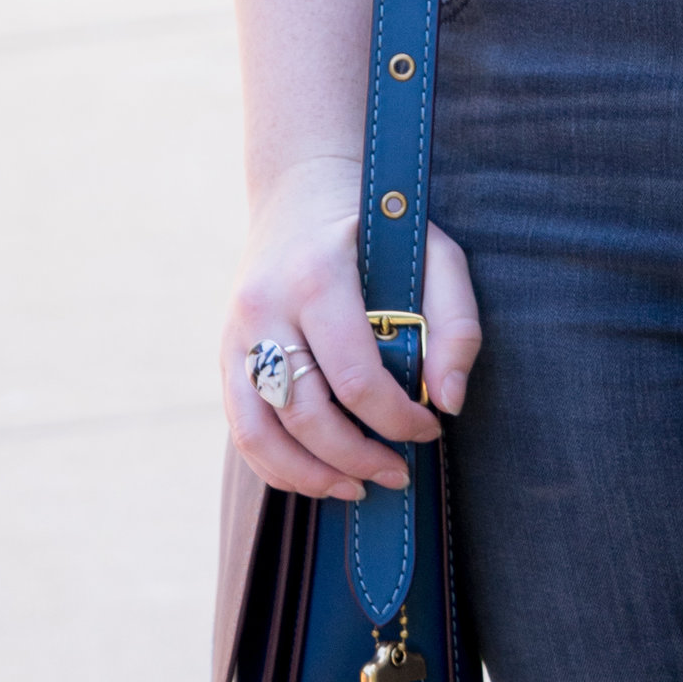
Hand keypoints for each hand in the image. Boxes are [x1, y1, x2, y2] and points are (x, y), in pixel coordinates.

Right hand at [222, 152, 482, 501]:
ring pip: (260, 433)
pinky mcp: (225, 355)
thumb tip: (450, 400)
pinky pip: (242, 429)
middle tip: (399, 474)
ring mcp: (236, 334)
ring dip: (310, 476)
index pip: (354, 376)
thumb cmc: (378, 227)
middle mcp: (264, 309)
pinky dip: (277, 465)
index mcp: (316, 278)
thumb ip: (456, 323)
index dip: (397, 418)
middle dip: (356, 457)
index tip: (432, 428)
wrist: (301, 192)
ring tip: (357, 490)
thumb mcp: (435, 253)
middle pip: (304, 414)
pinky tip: (319, 477)